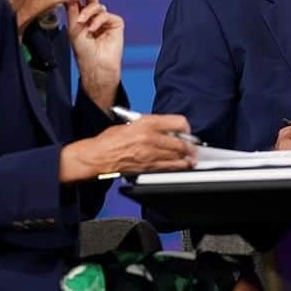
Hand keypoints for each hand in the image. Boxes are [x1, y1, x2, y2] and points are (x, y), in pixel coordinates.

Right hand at [59, 114, 196, 181]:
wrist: (97, 156)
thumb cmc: (109, 139)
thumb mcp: (131, 123)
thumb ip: (149, 124)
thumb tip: (164, 128)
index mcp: (147, 123)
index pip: (178, 122)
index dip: (186, 128)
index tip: (187, 131)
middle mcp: (151, 138)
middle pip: (181, 143)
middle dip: (190, 146)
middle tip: (193, 147)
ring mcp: (150, 155)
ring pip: (177, 158)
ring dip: (187, 158)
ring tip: (191, 158)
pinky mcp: (147, 168)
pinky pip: (168, 168)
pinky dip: (177, 167)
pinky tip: (181, 166)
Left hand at [67, 0, 122, 110]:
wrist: (96, 64)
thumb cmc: (83, 51)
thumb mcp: (74, 28)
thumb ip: (73, 10)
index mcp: (83, 19)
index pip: (81, 2)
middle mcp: (94, 17)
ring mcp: (105, 20)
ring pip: (97, 6)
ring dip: (89, 13)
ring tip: (83, 23)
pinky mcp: (116, 23)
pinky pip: (106, 14)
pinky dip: (98, 20)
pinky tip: (93, 29)